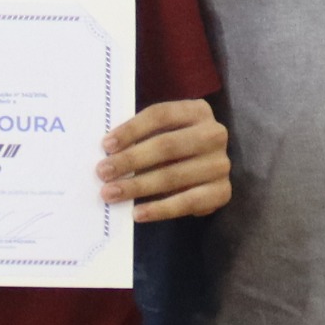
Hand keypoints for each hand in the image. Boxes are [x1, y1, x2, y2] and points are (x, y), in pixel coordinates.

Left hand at [101, 98, 230, 221]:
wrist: (208, 173)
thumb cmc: (176, 149)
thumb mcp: (163, 133)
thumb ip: (142, 137)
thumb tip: (108, 153)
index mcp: (197, 111)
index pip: (160, 115)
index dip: (132, 129)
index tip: (106, 145)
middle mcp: (214, 134)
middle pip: (166, 145)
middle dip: (131, 160)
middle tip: (103, 172)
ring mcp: (220, 164)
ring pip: (173, 176)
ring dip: (138, 186)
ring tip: (111, 193)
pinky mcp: (222, 192)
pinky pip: (187, 202)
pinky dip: (160, 209)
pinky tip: (137, 213)